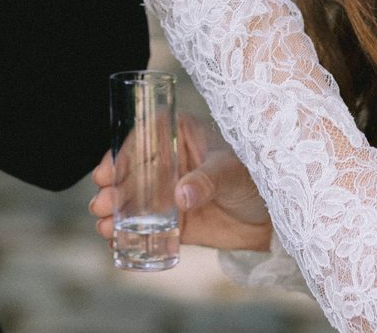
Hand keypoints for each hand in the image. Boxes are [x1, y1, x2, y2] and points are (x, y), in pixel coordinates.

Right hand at [88, 114, 272, 252]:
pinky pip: (147, 226)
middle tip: (102, 204)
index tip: (105, 173)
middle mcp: (170, 161)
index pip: (143, 139)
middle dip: (113, 189)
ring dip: (116, 213)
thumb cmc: (256, 179)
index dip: (119, 155)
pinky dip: (130, 234)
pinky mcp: (174, 221)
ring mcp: (170, 191)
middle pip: (132, 172)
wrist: (274, 220)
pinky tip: (116, 241)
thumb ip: (207, 180)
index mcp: (181, 134)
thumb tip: (181, 195)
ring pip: (135, 200)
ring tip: (105, 227)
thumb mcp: (231, 172)